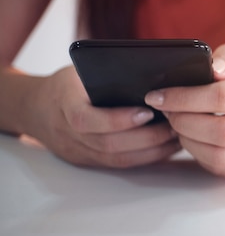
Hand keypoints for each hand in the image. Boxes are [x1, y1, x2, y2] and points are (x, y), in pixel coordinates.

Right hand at [26, 66, 180, 167]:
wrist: (35, 108)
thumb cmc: (68, 84)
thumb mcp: (82, 70)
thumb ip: (109, 74)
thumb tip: (155, 73)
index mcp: (64, 104)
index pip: (86, 119)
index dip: (118, 119)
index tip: (148, 112)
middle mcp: (68, 133)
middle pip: (108, 145)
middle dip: (147, 137)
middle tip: (176, 125)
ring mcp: (77, 151)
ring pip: (117, 159)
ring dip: (152, 150)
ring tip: (178, 136)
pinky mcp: (89, 162)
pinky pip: (120, 164)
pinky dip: (146, 157)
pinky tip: (167, 147)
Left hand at [144, 44, 224, 177]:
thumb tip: (212, 67)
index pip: (223, 97)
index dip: (185, 98)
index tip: (159, 96)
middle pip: (221, 131)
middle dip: (184, 122)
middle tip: (167, 112)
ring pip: (220, 155)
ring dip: (189, 141)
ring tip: (179, 125)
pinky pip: (224, 167)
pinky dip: (200, 154)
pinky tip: (194, 139)